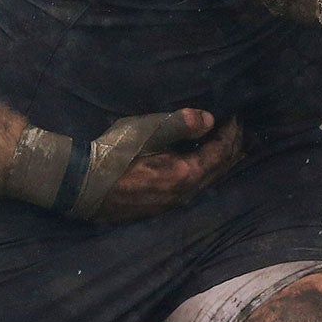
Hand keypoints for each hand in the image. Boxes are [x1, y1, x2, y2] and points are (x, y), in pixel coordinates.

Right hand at [96, 112, 245, 221]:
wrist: (83, 184)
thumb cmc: (116, 153)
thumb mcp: (149, 130)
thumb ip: (181, 123)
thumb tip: (209, 120)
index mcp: (186, 174)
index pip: (220, 152)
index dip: (231, 133)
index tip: (236, 116)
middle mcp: (185, 193)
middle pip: (218, 170)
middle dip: (230, 148)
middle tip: (238, 130)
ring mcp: (172, 203)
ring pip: (207, 181)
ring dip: (218, 162)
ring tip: (227, 146)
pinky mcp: (160, 206)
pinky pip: (193, 186)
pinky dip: (204, 171)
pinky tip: (200, 165)